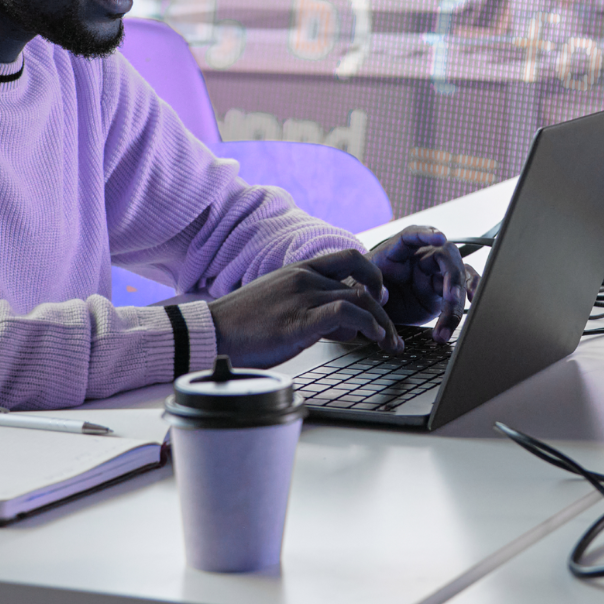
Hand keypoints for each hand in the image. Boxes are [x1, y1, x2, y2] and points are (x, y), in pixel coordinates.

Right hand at [207, 250, 399, 368]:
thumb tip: (346, 325)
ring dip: (382, 324)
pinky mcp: (298, 321)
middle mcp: (305, 278)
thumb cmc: (243, 324)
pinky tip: (373, 338)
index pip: (350, 258)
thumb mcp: (283, 305)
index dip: (373, 276)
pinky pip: (345, 312)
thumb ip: (315, 308)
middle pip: (363, 285)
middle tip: (393, 333)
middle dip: (384, 311)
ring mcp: (302, 297)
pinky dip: (367, 324)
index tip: (381, 299)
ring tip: (389, 344)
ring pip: (360, 299)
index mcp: (301, 269)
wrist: (210, 332)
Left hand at [368, 226, 478, 341]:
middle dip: (451, 277)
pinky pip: (462, 286)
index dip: (426, 235)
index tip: (440, 237)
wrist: (372, 306)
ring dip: (457, 300)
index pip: (411, 236)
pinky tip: (474, 302)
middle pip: (444, 257)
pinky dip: (470, 292)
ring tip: (446, 326)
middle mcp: (419, 256)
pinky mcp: (442, 289)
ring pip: (456, 277)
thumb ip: (367, 290)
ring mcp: (433, 272)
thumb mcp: (361, 289)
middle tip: (450, 298)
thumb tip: (377, 295)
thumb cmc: (366, 290)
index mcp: (396, 249)